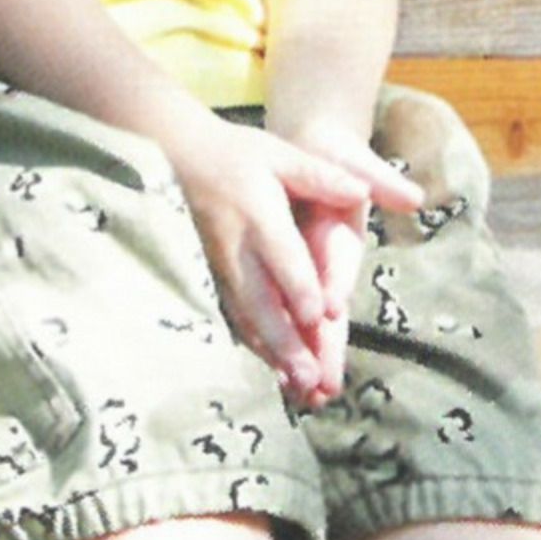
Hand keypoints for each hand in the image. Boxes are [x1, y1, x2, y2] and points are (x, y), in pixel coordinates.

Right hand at [167, 116, 417, 403]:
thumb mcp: (280, 154)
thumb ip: (320, 175)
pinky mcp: (217, 278)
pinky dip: (255, 345)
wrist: (179, 157)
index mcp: (258, 214)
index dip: (301, 287)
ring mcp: (223, 267)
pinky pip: (237, 316)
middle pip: (262, 301)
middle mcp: (239, 248)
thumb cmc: (238, 154)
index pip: (283, 256)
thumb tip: (360, 191)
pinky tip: (274, 369)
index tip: (319, 317)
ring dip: (272, 353)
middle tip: (309, 375)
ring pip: (248, 316)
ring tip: (296, 385)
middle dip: (286, 341)